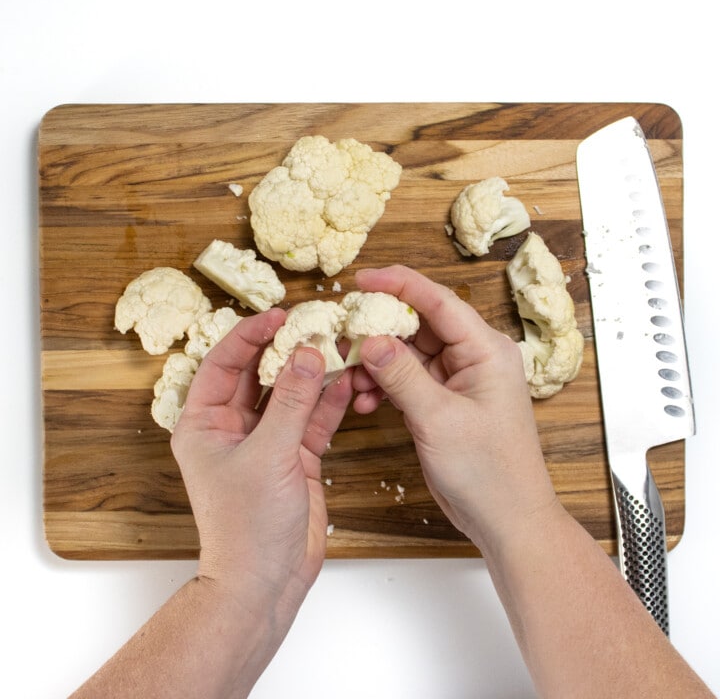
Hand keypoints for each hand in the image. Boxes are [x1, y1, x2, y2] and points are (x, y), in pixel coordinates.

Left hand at [171, 308, 351, 607]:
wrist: (266, 581)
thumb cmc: (248, 525)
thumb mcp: (269, 454)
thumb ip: (291, 401)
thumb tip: (306, 352)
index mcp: (205, 422)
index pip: (224, 363)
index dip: (250, 335)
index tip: (279, 314)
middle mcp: (233, 427)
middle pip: (260, 374)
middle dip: (286, 350)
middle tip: (315, 324)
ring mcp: (266, 441)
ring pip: (290, 394)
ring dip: (314, 373)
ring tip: (339, 346)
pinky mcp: (294, 456)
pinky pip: (312, 418)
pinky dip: (329, 401)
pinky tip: (347, 381)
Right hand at [351, 266, 558, 551]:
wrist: (507, 519)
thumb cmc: (488, 470)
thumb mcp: (439, 419)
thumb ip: (402, 375)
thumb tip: (370, 339)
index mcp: (485, 350)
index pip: (438, 301)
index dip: (398, 284)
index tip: (360, 279)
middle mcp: (473, 357)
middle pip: (419, 325)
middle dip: (379, 330)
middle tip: (343, 336)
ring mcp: (458, 380)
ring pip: (408, 354)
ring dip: (377, 364)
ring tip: (350, 379)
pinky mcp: (443, 402)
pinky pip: (408, 381)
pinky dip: (385, 387)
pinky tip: (365, 401)